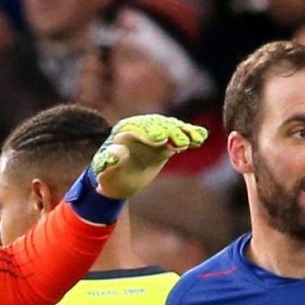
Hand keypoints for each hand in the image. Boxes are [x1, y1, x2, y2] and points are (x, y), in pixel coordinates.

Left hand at [91, 115, 208, 198]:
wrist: (119, 180)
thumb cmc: (108, 174)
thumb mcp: (103, 169)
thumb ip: (107, 161)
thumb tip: (116, 153)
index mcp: (124, 130)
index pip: (138, 127)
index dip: (150, 133)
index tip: (161, 140)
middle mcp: (140, 127)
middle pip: (157, 125)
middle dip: (170, 132)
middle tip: (181, 142)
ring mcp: (154, 133)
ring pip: (171, 128)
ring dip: (183, 133)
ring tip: (195, 140)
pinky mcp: (166, 142)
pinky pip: (179, 136)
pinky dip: (190, 135)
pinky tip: (201, 138)